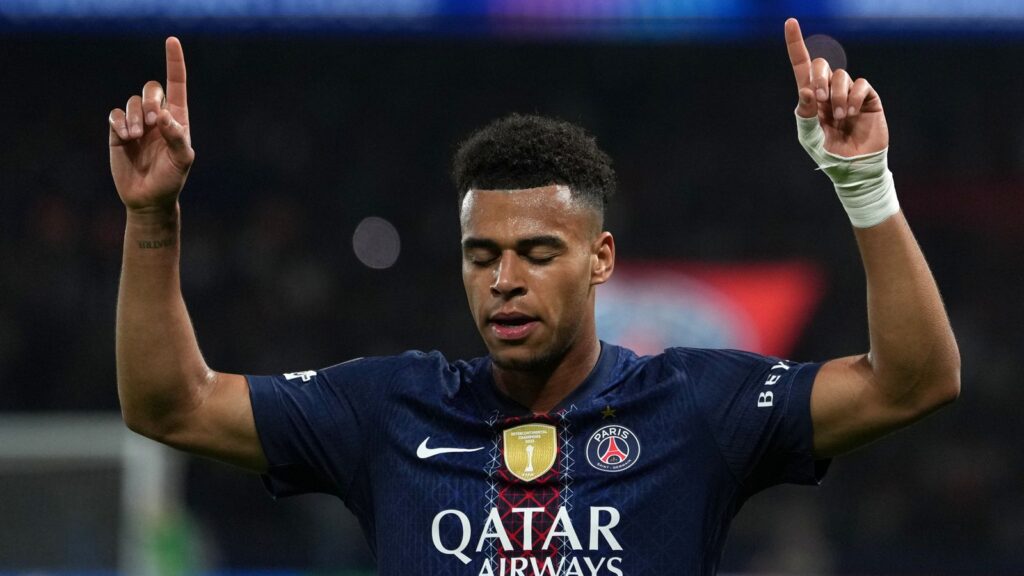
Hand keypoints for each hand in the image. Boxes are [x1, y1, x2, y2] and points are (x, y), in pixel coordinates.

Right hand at [108, 37, 193, 212]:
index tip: (171, 40)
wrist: (148, 199)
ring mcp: (137, 124)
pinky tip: (125, 137)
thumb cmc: (171, 180)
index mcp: (178, 120)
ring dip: (134, 116)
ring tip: (136, 136)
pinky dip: (119, 122)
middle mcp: (157, 118)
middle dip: (151, 100)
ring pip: (132, 102)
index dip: (174, 62)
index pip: (177, 85)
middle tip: (153, 123)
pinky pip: (115, 114)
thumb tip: (164, 116)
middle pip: (152, 89)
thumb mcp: (182, 161)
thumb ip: (177, 137)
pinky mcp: (118, 132)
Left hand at [785, 18, 887, 156]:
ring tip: (840, 118)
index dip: (796, 44)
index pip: (802, 65)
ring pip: (841, 76)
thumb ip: (805, 115)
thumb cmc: (828, 154)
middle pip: (821, 65)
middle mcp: (828, 91)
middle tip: (819, 100)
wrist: (853, 168)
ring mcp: (849, 93)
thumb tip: (805, 89)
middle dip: (818, 78)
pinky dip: (854, 98)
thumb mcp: (810, 137)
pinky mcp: (868, 98)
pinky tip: (852, 115)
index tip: (790, 22)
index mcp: (810, 98)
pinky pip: (861, 85)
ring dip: (838, 96)